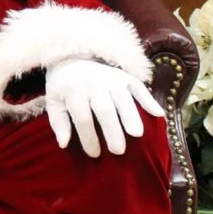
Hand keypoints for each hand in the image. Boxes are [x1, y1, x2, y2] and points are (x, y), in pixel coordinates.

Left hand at [44, 57, 163, 157]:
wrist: (72, 59)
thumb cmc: (64, 88)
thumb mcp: (53, 102)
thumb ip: (58, 123)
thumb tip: (63, 144)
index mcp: (74, 91)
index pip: (82, 117)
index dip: (88, 137)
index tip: (94, 154)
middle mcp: (93, 83)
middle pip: (104, 109)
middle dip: (112, 130)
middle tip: (118, 150)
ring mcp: (110, 78)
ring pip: (123, 98)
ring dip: (131, 116)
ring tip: (137, 135)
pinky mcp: (124, 76)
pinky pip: (138, 87)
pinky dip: (149, 100)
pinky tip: (159, 114)